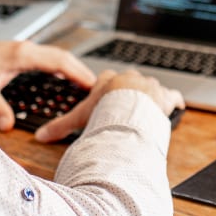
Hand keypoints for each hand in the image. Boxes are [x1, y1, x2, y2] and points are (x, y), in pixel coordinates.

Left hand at [0, 34, 94, 130]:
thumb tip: (8, 126)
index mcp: (23, 54)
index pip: (59, 62)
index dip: (77, 73)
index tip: (92, 84)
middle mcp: (26, 49)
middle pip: (63, 57)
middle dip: (80, 71)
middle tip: (95, 86)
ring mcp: (24, 49)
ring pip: (55, 55)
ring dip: (71, 68)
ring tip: (84, 83)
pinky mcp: (19, 53)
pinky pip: (46, 58)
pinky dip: (58, 67)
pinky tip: (60, 77)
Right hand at [33, 69, 184, 142]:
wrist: (129, 110)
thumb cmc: (104, 112)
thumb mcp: (79, 119)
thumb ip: (59, 127)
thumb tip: (40, 137)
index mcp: (109, 80)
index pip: (105, 80)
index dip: (106, 91)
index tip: (106, 100)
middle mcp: (129, 78)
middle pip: (129, 82)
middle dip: (128, 92)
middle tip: (125, 108)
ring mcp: (148, 85)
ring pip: (149, 88)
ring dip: (148, 98)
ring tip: (145, 113)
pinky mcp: (164, 95)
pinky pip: (172, 96)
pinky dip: (173, 102)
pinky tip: (175, 107)